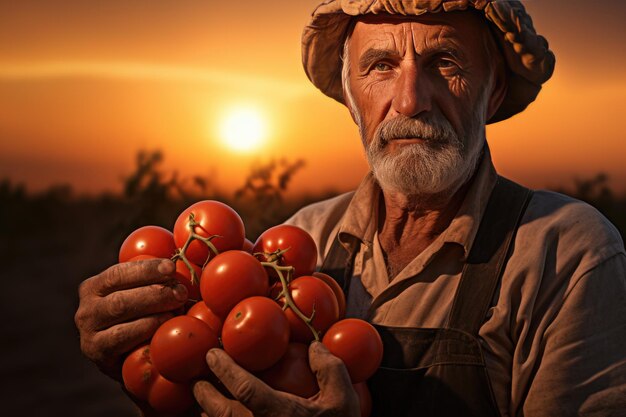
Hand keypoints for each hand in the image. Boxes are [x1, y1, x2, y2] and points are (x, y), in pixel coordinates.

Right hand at [74, 259, 187, 380]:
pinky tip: (166, 326)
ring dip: (154, 310)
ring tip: (178, 308)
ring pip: (120, 314)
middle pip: (121, 297)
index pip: (118, 274)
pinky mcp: (98, 354)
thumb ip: (153, 278)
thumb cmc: (142, 318)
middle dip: (155, 292)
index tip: (171, 267)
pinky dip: (147, 329)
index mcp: (94, 287)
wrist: (130, 361)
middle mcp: (86, 310)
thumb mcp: (143, 294)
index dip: (146, 269)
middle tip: (181, 292)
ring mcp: (89, 334)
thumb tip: (179, 259)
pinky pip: (122, 338)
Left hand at [193, 342, 359, 416]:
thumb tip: (313, 347)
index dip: (224, 368)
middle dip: (204, 394)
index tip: (212, 354)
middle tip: (198, 380)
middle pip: (219, 412)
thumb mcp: (344, 401)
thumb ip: (329, 370)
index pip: (243, 387)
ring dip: (209, 414)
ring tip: (207, 402)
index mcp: (278, 414)